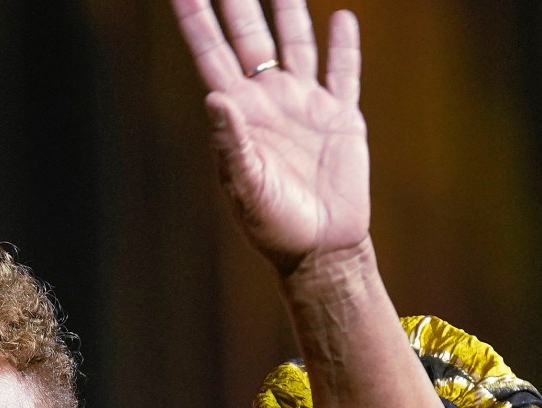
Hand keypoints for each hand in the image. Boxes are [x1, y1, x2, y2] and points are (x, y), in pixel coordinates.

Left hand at [171, 0, 371, 272]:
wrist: (321, 249)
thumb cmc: (274, 226)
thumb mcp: (245, 187)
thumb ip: (231, 144)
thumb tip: (215, 98)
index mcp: (241, 113)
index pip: (213, 53)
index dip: (197, 18)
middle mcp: (270, 100)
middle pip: (251, 35)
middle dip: (240, 0)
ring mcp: (306, 105)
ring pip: (296, 43)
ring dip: (289, 10)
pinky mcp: (342, 118)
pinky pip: (343, 73)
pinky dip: (344, 46)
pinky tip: (342, 18)